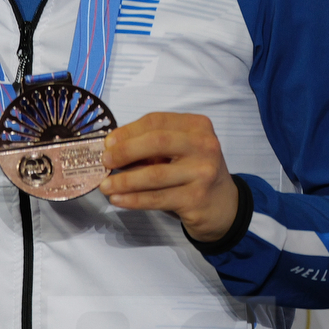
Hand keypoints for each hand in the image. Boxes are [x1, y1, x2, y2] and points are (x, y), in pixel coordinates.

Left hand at [101, 112, 241, 242]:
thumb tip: (111, 149)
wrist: (223, 206)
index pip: (156, 121)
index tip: (108, 143)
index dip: (128, 131)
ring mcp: (203, 173)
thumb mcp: (178, 151)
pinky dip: (133, 199)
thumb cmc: (192, 172)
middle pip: (156, 142)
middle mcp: (204, 146)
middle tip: (105, 162)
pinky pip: (157, 198)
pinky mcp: (196, 198)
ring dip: (124, 181)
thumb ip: (151, 146)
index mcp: (197, 126)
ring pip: (154, 174)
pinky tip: (118, 199)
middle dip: (125, 151)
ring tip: (105, 186)